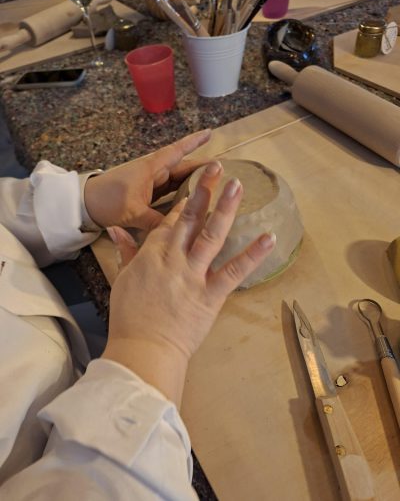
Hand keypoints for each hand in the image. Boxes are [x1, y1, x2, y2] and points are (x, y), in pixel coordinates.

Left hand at [84, 129, 211, 230]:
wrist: (85, 204)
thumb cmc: (107, 200)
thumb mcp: (132, 211)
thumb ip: (155, 220)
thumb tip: (177, 229)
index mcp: (151, 169)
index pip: (177, 152)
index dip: (194, 142)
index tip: (210, 133)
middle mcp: (154, 172)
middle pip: (182, 168)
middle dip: (202, 168)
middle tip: (224, 172)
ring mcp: (151, 183)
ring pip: (178, 181)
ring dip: (193, 182)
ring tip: (214, 186)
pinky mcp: (147, 194)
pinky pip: (170, 192)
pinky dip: (181, 194)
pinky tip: (192, 201)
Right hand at [102, 161, 275, 405]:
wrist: (144, 350)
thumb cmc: (130, 316)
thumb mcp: (122, 279)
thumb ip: (124, 251)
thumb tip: (117, 228)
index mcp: (152, 254)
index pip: (170, 221)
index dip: (184, 204)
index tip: (195, 190)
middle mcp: (174, 258)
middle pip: (190, 218)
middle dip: (204, 191)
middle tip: (217, 168)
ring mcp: (195, 275)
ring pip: (211, 235)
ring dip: (225, 209)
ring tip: (237, 185)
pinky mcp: (212, 295)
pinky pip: (234, 271)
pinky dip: (252, 254)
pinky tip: (269, 237)